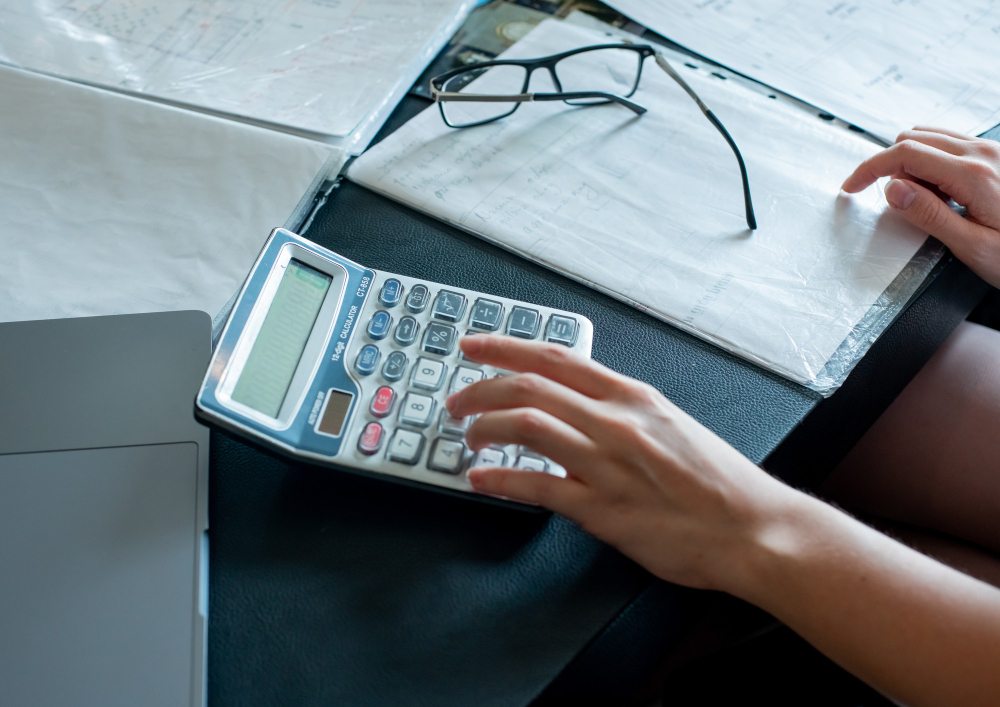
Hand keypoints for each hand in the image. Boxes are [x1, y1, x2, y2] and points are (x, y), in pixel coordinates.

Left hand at [445, 335, 797, 592]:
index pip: (555, 357)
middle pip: (529, 386)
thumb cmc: (717, 482)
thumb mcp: (669, 425)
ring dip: (484, 427)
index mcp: (632, 397)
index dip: (504, 346)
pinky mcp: (604, 511)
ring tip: (467, 436)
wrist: (755, 529)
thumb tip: (575, 409)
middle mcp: (617, 422)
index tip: (472, 344)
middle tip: (456, 399)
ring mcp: (609, 465)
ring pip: (527, 426)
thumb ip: (619, 412)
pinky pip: (538, 487)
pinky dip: (500, 480)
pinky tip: (481, 479)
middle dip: (480, 388)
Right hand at [842, 127, 999, 287]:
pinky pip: (951, 144)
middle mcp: (983, 154)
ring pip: (931, 137)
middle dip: (890, 166)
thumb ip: (929, 215)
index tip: (851, 187)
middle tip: (893, 202)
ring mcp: (992, 152)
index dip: (869, 168)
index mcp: (972, 175)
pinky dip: (931, 160)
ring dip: (910, 162)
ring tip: (920, 200)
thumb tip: (893, 188)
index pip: (904, 154)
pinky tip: (940, 191)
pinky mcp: (996, 156)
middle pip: (914, 139)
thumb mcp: (972, 246)